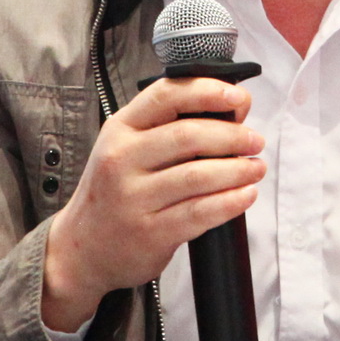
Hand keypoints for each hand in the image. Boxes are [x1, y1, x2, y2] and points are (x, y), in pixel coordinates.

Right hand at [41, 77, 264, 330]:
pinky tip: (246, 195)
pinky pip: (200, 213)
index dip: (208, 91)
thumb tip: (231, 109)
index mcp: (120, 128)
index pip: (166, 95)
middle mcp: (122, 159)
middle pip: (188, 136)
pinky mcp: (150, 233)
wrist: (83, 248)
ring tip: (256, 168)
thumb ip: (167, 126)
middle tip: (256, 140)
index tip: (239, 97)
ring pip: (198, 176)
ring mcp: (133, 198)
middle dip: (232, 135)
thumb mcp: (127, 148)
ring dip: (237, 170)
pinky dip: (230, 202)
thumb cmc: (115, 190)